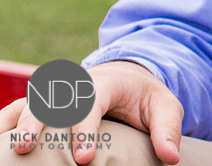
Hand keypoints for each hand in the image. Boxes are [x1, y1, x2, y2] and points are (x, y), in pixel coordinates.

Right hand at [0, 60, 182, 164]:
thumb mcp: (165, 107)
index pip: (91, 103)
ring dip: (14, 124)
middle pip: (51, 100)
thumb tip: (171, 157)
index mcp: (106, 84)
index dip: (85, 130)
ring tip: (8, 147)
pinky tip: (0, 143)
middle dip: (38, 122)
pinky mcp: (40, 106)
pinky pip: (17, 113)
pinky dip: (6, 126)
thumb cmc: (144, 97)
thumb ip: (168, 129)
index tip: (83, 159)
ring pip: (28, 104)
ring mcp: (54, 95)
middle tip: (28, 148)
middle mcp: (74, 86)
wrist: (126, 78)